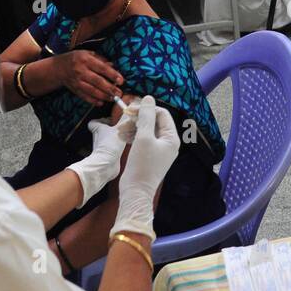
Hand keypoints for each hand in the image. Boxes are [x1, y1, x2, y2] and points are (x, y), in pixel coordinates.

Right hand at [52, 50, 124, 104]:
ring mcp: (77, 81)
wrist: (58, 68)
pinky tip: (101, 103)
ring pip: (92, 91)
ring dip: (103, 96)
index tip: (121, 81)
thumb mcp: (88, 53)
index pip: (102, 68)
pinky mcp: (74, 89)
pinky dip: (93, 101)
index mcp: (85, 60)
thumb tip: (114, 66)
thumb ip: (101, 59)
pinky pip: (85, 97)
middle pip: (97, 81)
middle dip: (110, 88)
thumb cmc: (76, 58)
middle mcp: (80, 71)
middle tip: (119, 93)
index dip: (112, 75)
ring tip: (113, 98)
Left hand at [66, 104, 138, 206]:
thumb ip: (126, 118)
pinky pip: (118, 148)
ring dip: (121, 137)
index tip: (111, 119)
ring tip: (131, 134)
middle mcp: (100, 138)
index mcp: (99, 129)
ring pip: (112, 139)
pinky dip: (124, 146)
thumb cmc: (108, 147)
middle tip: (126, 126)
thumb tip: (132, 107)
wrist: (106, 166)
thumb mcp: (120, 128)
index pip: (94, 123)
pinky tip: (132, 145)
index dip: (101, 120)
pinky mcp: (111, 155)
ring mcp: (105, 147)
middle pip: (105, 130)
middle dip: (115, 128)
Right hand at [111, 96, 179, 239]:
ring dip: (133, 127)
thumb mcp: (143, 137)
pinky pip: (142, 139)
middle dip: (138, 119)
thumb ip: (146, 117)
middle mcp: (168, 143)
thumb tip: (148, 98)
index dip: (146, 109)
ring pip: (146, 130)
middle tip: (123, 119)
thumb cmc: (142, 165)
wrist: (135, 192)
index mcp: (172, 138)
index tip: (129, 110)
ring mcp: (159, 150)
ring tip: (119, 131)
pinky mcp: (149, 155)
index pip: (161, 114)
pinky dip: (132, 136)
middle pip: (153, 121)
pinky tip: (121, 137)